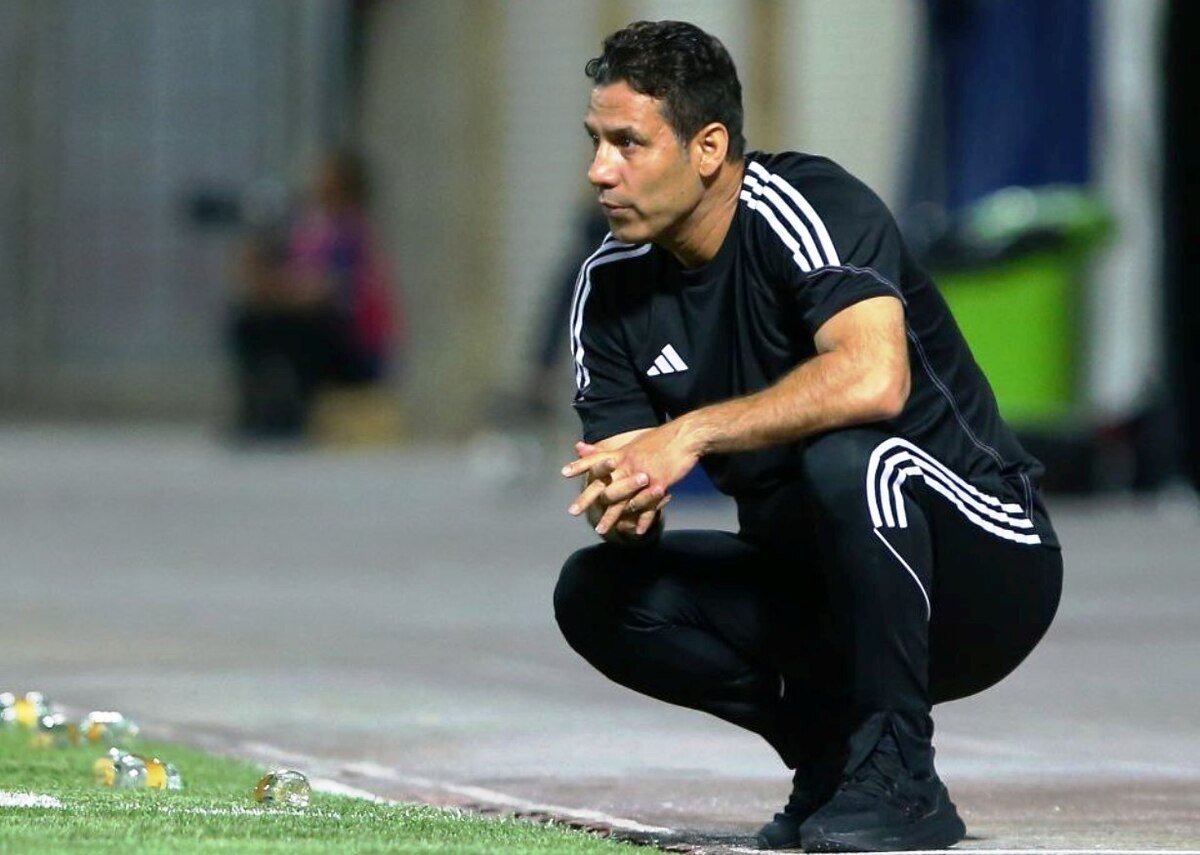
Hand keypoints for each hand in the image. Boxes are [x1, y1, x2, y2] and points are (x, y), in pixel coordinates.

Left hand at [562, 419, 700, 527]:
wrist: (686, 436)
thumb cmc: (661, 439)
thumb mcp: (633, 440)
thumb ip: (609, 448)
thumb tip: (582, 446)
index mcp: (622, 453)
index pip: (597, 459)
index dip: (580, 465)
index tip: (564, 473)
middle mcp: (628, 464)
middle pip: (603, 484)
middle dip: (587, 499)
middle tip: (573, 511)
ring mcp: (643, 475)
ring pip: (623, 501)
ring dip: (611, 517)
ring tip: (601, 530)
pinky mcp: (659, 484)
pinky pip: (648, 506)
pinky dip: (643, 520)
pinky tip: (637, 532)